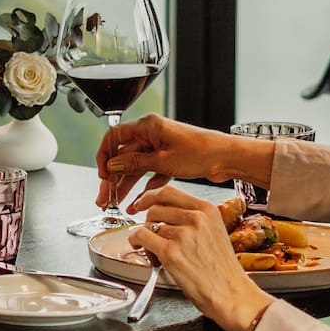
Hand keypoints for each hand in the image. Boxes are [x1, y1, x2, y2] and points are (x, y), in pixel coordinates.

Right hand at [95, 113, 233, 206]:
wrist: (227, 158)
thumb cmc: (200, 152)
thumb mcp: (163, 160)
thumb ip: (135, 163)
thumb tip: (111, 166)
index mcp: (148, 126)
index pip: (114, 137)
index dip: (104, 156)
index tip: (102, 175)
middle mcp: (152, 134)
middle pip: (123, 156)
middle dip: (112, 178)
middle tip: (104, 198)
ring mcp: (160, 147)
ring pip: (135, 167)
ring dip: (125, 186)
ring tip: (116, 204)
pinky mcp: (169, 160)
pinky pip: (150, 174)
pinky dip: (144, 188)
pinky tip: (137, 202)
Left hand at [129, 184, 271, 330]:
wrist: (230, 294)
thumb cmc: (222, 271)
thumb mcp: (214, 232)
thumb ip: (193, 219)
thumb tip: (166, 215)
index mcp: (207, 210)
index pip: (169, 192)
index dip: (149, 196)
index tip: (141, 203)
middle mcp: (196, 218)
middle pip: (155, 207)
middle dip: (148, 220)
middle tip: (149, 232)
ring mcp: (183, 234)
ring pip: (148, 224)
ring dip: (146, 237)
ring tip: (156, 252)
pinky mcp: (170, 252)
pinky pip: (141, 237)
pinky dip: (135, 241)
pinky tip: (139, 247)